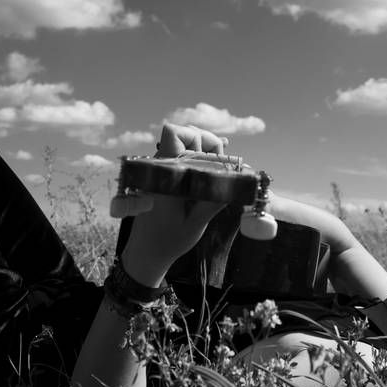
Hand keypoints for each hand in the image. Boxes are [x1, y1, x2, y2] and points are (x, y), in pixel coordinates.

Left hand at [121, 123, 229, 285]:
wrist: (146, 253)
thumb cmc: (169, 240)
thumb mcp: (196, 223)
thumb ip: (215, 200)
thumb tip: (240, 182)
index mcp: (165, 175)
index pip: (173, 133)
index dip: (196, 136)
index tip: (214, 155)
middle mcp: (162, 167)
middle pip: (186, 135)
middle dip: (209, 145)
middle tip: (223, 166)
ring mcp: (164, 172)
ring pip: (187, 145)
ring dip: (206, 153)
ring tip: (220, 170)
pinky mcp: (168, 179)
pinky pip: (185, 158)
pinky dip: (201, 160)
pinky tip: (215, 171)